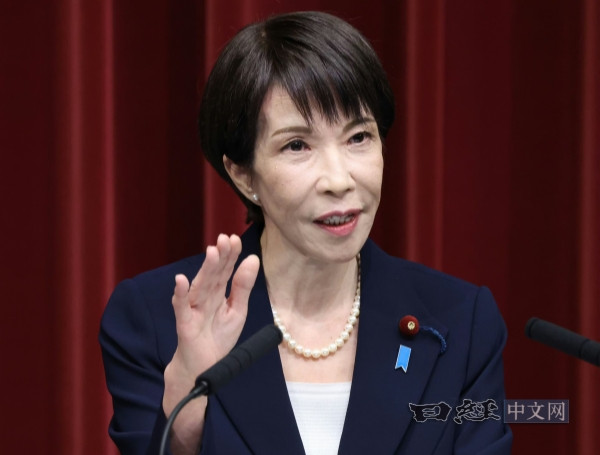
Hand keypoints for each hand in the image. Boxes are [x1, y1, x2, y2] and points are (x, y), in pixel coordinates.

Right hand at [162, 234, 258, 452]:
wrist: (203, 370)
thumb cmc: (218, 339)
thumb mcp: (238, 311)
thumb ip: (243, 287)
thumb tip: (253, 259)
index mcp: (218, 294)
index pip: (225, 270)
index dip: (230, 255)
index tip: (235, 238)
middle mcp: (205, 298)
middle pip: (213, 274)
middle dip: (220, 257)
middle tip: (225, 238)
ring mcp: (193, 310)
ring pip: (200, 286)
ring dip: (205, 269)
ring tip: (212, 251)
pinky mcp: (184, 325)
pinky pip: (181, 308)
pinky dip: (180, 295)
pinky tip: (180, 280)